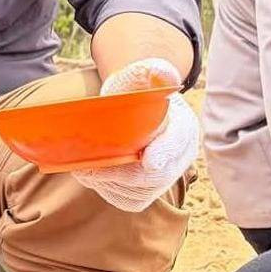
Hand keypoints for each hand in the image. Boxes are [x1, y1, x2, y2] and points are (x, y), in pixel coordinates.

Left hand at [71, 57, 199, 211]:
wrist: (134, 106)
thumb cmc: (138, 90)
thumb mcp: (142, 76)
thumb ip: (149, 73)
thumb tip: (160, 71)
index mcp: (184, 128)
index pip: (177, 144)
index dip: (164, 154)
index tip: (148, 161)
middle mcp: (178, 158)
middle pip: (155, 178)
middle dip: (122, 175)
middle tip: (91, 168)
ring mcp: (162, 178)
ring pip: (138, 193)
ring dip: (109, 183)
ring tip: (86, 168)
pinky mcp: (143, 191)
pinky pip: (127, 200)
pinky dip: (106, 190)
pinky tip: (91, 174)